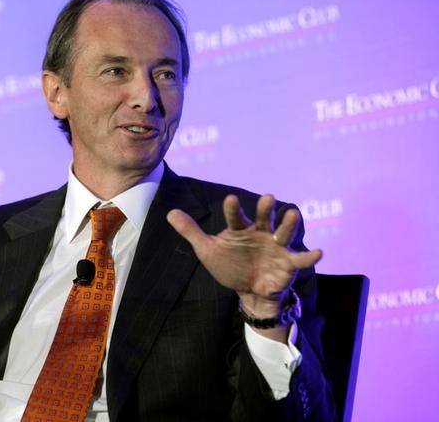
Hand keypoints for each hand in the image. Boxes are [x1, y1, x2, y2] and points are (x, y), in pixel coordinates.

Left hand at [167, 194, 320, 317]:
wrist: (248, 290)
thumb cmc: (229, 265)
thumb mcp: (207, 250)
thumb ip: (191, 231)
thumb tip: (170, 212)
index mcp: (241, 229)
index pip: (236, 217)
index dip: (233, 209)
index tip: (231, 199)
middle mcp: (261, 233)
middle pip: (265, 218)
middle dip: (267, 208)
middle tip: (268, 197)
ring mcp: (276, 247)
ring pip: (284, 232)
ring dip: (289, 224)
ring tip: (292, 214)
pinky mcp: (289, 263)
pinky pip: (301, 259)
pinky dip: (311, 256)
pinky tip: (319, 252)